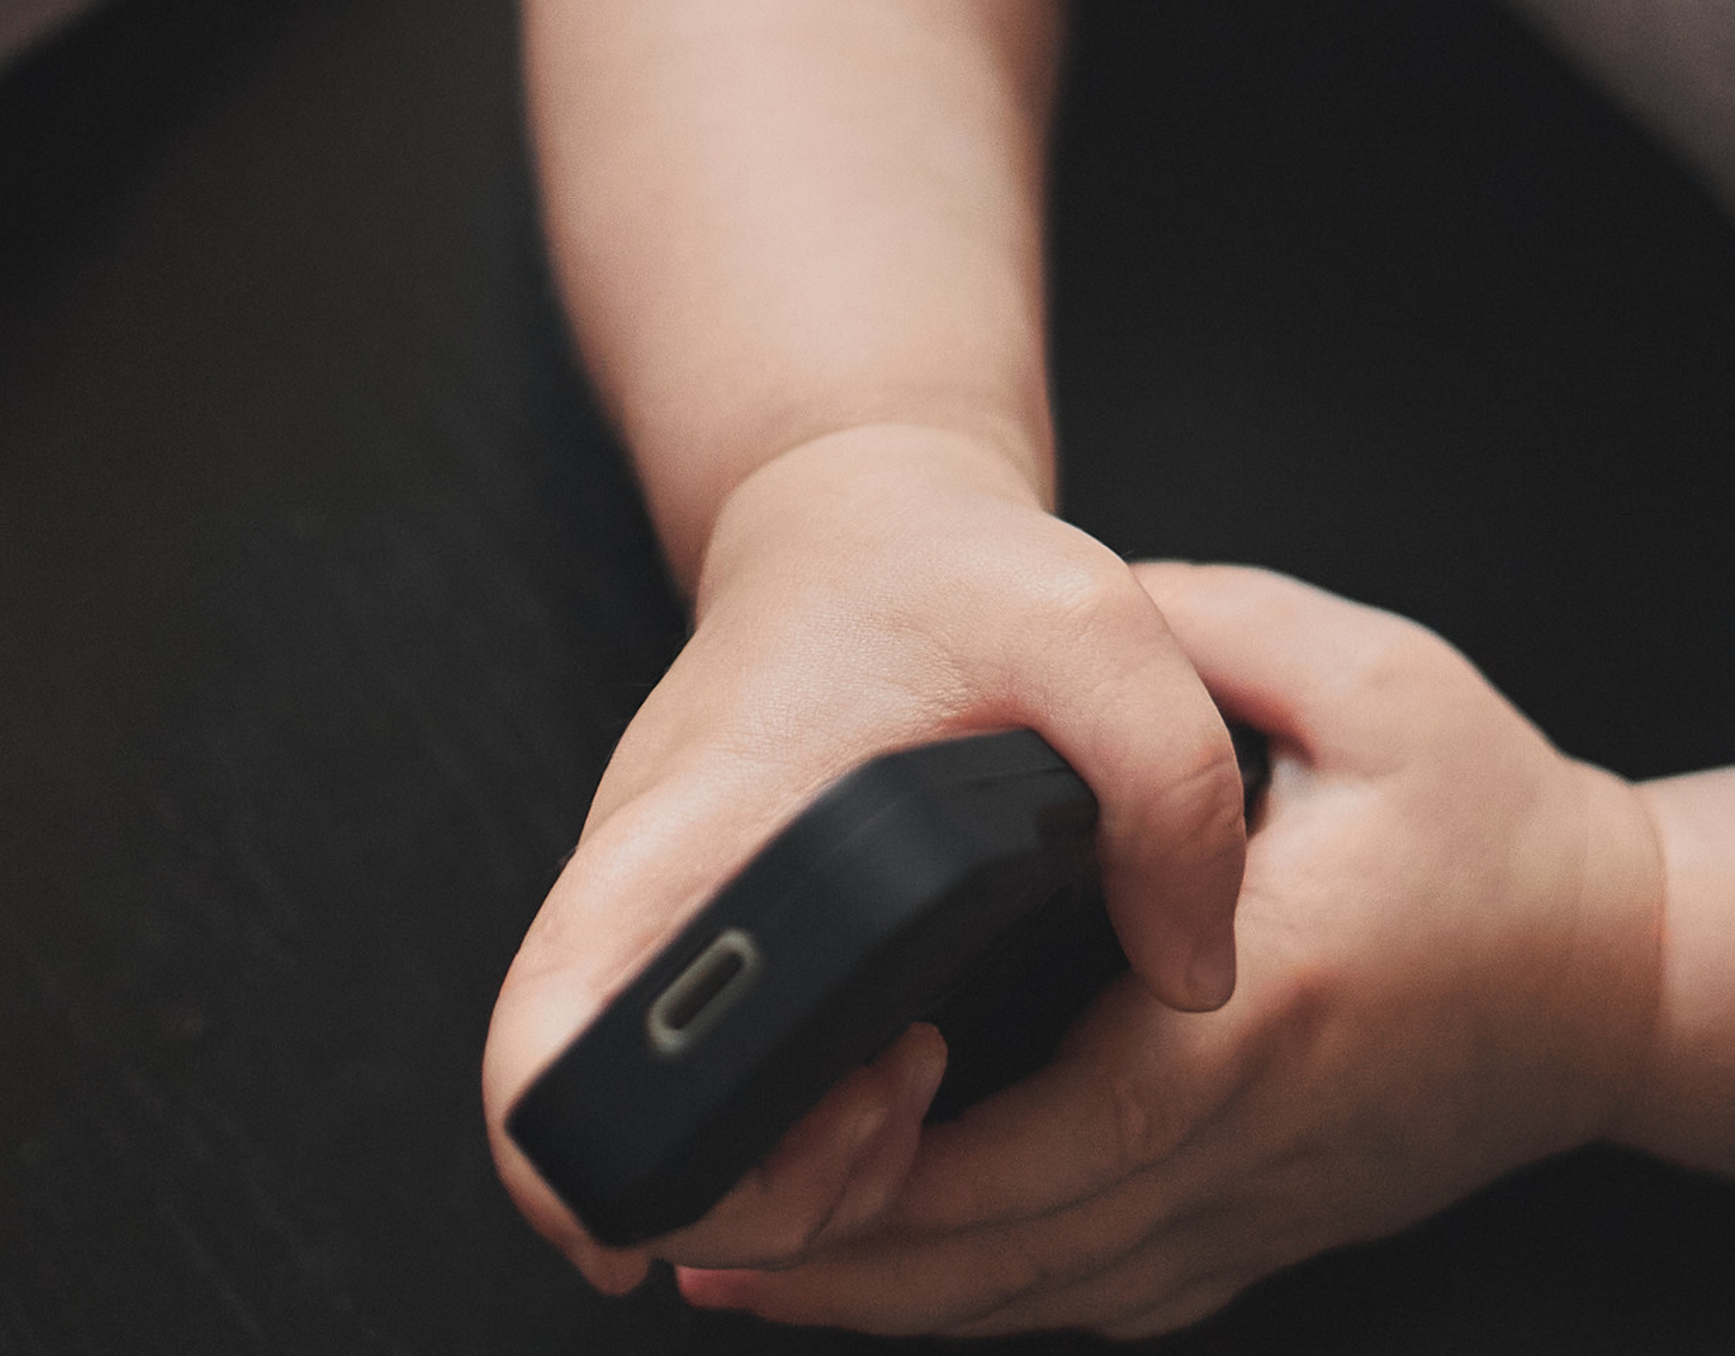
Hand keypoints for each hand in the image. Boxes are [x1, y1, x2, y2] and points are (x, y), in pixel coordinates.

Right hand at [483, 427, 1253, 1300]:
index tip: (686, 1209)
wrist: (863, 525)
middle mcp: (647, 896)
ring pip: (687, 1138)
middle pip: (617, 1143)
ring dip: (803, 1177)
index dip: (571, 1166)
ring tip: (909, 1082)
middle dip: (764, 1198)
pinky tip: (899, 1084)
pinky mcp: (721, 951)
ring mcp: (676, 932)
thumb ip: (1168, 781)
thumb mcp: (1086, 624)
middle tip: (888, 1108)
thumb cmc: (942, 569)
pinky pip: (732, 1094)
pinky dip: (807, 1135)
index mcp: (689, 826)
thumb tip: (1189, 975)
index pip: (544, 1033)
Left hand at [670, 565, 1667, 1337]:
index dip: (938, 1157)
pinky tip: (892, 1285)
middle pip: (1042, 1244)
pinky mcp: (1269, 1228)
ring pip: (1063, 1295)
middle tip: (706, 1238)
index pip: (1088, 1115)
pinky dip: (995, 1304)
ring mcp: (1269, 1204)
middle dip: (865, 1258)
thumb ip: (1198, 628)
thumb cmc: (1494, 814)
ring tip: (750, 1267)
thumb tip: (1064, 607)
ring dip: (907, 1303)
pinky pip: (1112, 1296)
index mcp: (1273, 999)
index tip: (809, 1129)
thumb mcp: (1361, 671)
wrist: (1627, 972)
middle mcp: (1262, 1134)